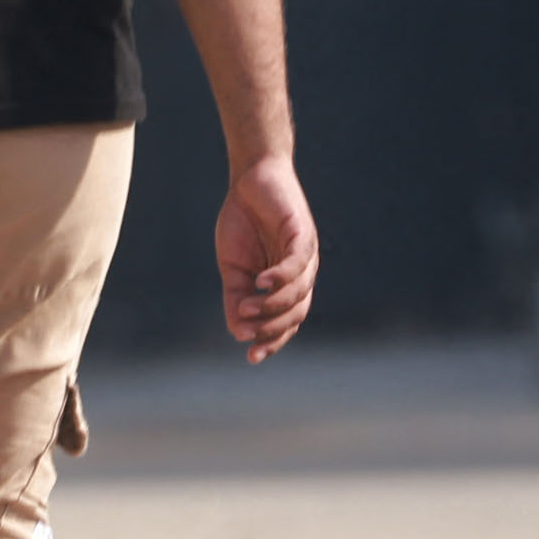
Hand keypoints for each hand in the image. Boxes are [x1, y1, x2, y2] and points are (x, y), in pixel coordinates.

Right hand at [214, 156, 317, 361]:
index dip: (273, 341)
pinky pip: (297, 263)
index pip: (288, 321)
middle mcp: (301, 274)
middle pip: (296, 312)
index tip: (252, 357)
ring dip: (271, 304)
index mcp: (285, 285)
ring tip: (246, 306)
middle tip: (248, 335)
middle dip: (273, 329)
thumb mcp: (233, 267)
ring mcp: (305, 254)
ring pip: (298, 292)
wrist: (250, 180)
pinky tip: (262, 282)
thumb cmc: (243, 224)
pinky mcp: (302, 233)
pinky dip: (280, 276)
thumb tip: (238, 332)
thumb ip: (236, 297)